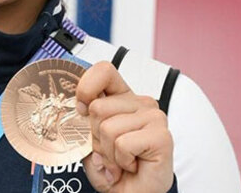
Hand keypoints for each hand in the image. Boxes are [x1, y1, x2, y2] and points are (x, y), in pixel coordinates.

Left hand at [76, 62, 173, 192]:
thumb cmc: (115, 168)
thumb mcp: (90, 141)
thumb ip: (83, 122)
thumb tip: (79, 110)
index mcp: (121, 97)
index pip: (103, 70)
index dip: (86, 88)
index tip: (82, 110)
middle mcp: (140, 102)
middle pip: (97, 107)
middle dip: (95, 136)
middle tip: (110, 151)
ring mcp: (153, 117)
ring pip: (107, 127)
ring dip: (108, 152)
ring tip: (121, 160)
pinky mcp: (161, 135)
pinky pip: (122, 144)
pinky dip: (120, 161)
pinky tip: (131, 165)